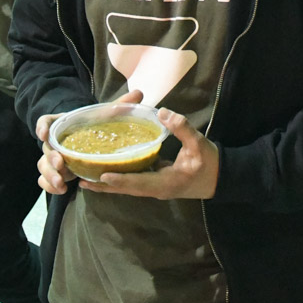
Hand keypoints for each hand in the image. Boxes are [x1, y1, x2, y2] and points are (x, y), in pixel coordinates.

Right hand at [36, 90, 144, 195]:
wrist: (95, 141)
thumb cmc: (98, 126)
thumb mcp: (107, 116)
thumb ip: (120, 106)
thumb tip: (139, 93)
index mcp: (63, 124)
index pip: (46, 121)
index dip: (42, 126)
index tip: (44, 134)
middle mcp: (55, 141)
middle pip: (46, 148)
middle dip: (51, 157)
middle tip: (61, 163)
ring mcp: (53, 158)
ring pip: (43, 165)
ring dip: (49, 175)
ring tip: (62, 184)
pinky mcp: (56, 172)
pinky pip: (45, 180)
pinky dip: (50, 186)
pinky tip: (61, 190)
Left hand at [83, 106, 219, 200]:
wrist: (222, 178)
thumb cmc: (210, 163)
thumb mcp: (199, 144)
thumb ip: (182, 128)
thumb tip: (162, 112)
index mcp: (165, 183)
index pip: (138, 183)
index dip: (120, 179)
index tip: (101, 174)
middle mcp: (156, 189)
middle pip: (126, 189)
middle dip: (104, 185)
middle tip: (80, 180)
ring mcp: (156, 188)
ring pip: (128, 187)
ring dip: (108, 184)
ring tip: (86, 178)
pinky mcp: (157, 183)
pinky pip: (134, 182)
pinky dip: (119, 178)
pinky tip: (108, 169)